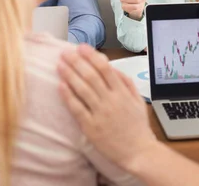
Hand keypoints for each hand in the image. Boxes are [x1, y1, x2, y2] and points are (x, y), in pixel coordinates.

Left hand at [58, 45, 157, 170]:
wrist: (138, 152)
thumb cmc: (138, 127)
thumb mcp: (138, 101)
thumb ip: (127, 83)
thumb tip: (114, 69)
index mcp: (122, 93)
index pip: (105, 69)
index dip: (92, 56)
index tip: (82, 47)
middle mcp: (111, 100)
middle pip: (91, 76)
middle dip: (77, 62)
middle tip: (65, 52)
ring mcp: (100, 113)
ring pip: (82, 89)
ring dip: (69, 75)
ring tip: (60, 65)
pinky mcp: (91, 127)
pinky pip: (77, 108)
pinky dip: (68, 96)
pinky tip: (60, 85)